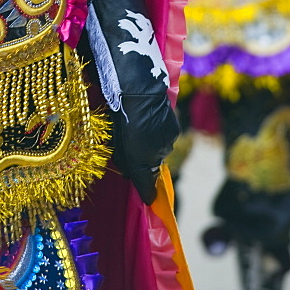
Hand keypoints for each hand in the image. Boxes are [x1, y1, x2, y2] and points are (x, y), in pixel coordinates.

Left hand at [111, 84, 179, 203]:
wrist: (138, 89)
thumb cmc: (118, 114)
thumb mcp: (115, 139)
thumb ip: (122, 159)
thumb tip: (127, 171)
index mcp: (141, 160)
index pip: (146, 184)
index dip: (147, 193)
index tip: (149, 200)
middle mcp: (157, 155)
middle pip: (151, 166)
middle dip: (144, 163)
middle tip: (134, 151)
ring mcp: (167, 142)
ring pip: (159, 151)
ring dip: (152, 147)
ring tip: (142, 132)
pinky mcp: (174, 129)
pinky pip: (166, 138)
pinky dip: (159, 135)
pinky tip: (151, 123)